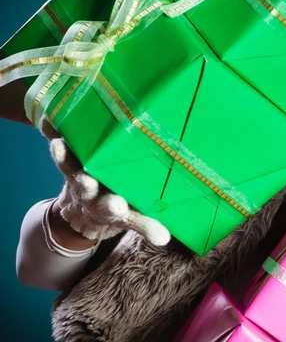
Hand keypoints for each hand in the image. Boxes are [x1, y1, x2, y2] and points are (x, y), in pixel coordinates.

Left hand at [41, 118, 170, 245]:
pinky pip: (58, 145)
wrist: (81, 211)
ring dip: (63, 157)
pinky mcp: (68, 159)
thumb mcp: (128, 220)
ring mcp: (75, 174)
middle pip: (86, 187)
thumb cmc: (112, 210)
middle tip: (87, 181)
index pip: (110, 209)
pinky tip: (47, 120)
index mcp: (104, 207)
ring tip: (59, 145)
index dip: (114, 208)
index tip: (119, 207)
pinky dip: (51, 133)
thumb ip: (144, 226)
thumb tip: (165, 238)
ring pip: (68, 166)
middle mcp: (88, 191)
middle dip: (86, 184)